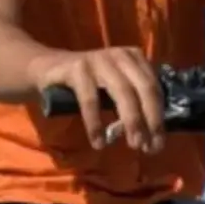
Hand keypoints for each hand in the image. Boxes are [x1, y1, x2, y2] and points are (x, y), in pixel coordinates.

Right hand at [29, 47, 165, 151]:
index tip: (158, 144)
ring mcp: (99, 59)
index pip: (154, 88)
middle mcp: (120, 55)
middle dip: (150, 120)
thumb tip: (152, 135)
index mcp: (134, 58)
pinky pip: (90, 99)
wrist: (45, 70)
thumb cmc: (85, 86)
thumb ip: (131, 102)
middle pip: (144, 89)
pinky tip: (99, 142)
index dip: (159, 117)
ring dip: (131, 121)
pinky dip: (96, 123)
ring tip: (133, 145)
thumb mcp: (112, 88)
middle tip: (149, 148)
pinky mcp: (77, 68)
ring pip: (122, 92)